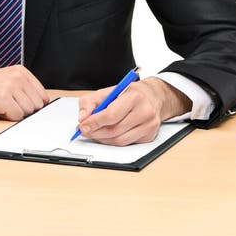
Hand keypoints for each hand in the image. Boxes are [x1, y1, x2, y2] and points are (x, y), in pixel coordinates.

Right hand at [0, 65, 49, 120]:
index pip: (42, 95)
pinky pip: (16, 117)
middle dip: (24, 110)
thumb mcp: (4, 81)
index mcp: (20, 71)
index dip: (34, 106)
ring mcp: (10, 86)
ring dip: (14, 114)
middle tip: (7, 105)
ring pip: (28, 112)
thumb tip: (41, 106)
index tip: (25, 108)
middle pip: (37, 105)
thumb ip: (23, 89)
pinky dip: (6, 118)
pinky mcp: (2, 98)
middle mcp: (17, 76)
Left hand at [77, 77, 191, 145]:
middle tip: (85, 131)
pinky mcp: (149, 136)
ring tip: (95, 133)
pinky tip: (108, 135)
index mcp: (134, 97)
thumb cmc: (129, 93)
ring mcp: (149, 126)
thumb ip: (91, 102)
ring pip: (120, 141)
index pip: (111, 115)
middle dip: (96, 133)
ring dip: (103, 139)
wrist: (153, 96)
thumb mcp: (108, 91)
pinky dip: (113, 142)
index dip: (94, 122)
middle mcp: (144, 112)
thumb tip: (82, 117)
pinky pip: (127, 144)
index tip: (82, 126)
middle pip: (114, 130)